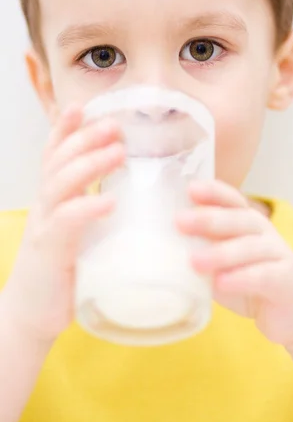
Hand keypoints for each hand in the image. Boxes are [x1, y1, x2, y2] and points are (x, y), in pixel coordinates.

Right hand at [3, 107, 124, 344]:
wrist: (32, 315)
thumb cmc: (63, 271)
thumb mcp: (78, 234)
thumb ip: (94, 213)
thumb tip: (131, 199)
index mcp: (52, 199)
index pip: (55, 155)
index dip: (66, 129)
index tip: (84, 106)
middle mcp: (44, 206)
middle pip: (59, 161)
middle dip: (84, 138)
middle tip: (114, 124)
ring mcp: (43, 227)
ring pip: (60, 184)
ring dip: (89, 164)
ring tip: (118, 152)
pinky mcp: (49, 253)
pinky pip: (65, 223)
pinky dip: (86, 209)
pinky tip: (108, 202)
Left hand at [177, 180, 292, 348]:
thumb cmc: (252, 284)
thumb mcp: (225, 265)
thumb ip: (204, 252)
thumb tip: (161, 249)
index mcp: (248, 224)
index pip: (232, 200)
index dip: (213, 192)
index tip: (190, 189)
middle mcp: (265, 234)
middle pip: (238, 220)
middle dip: (208, 219)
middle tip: (180, 222)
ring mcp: (279, 255)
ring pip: (249, 247)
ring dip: (221, 253)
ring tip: (194, 261)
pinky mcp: (288, 280)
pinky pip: (264, 276)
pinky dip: (241, 278)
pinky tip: (221, 283)